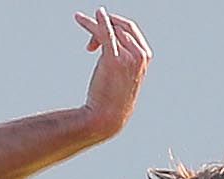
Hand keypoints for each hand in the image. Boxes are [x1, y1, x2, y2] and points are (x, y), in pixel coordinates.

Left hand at [72, 8, 150, 139]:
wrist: (108, 116)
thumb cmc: (113, 97)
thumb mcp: (123, 73)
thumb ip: (122, 55)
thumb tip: (106, 39)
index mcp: (145, 56)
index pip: (130, 29)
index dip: (114, 23)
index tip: (100, 28)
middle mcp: (140, 55)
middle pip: (120, 26)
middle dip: (104, 23)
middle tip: (88, 25)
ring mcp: (128, 56)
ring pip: (110, 29)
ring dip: (93, 26)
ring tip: (78, 19)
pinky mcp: (114, 59)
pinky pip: (103, 34)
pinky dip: (93, 23)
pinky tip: (80, 17)